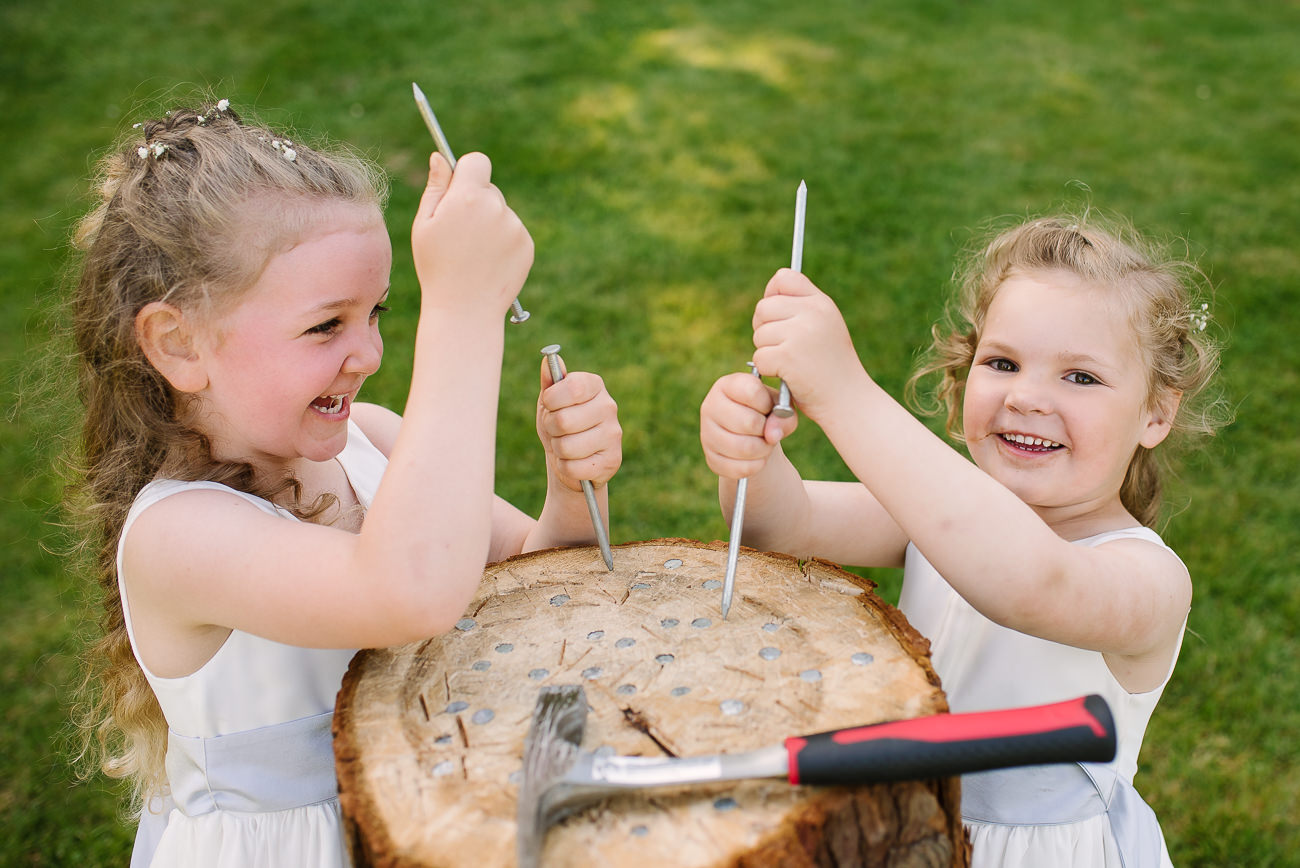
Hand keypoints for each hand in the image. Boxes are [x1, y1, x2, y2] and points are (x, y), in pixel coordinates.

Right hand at [410, 152, 533, 321]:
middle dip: (475, 201)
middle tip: (460, 233)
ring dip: (489, 224)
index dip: (467, 171)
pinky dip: (502, 242)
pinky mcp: (527, 245)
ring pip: (501, 212)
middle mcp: (496, 208)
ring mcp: (515, 227)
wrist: (465, 309)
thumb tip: (439, 157)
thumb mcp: (424, 225)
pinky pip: (513, 232)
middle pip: (489, 188)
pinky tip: (488, 262)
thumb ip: (435, 187)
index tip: (460, 186)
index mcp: (468, 197)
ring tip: (473, 253)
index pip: (478, 162)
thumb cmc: (437, 267)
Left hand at [535, 360, 621, 490]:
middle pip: (564, 420)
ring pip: (567, 446)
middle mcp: (609, 407)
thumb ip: (550, 382)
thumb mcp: (550, 402)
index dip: (552, 400)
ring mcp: (614, 435)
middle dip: (551, 428)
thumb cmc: (559, 426)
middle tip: (556, 430)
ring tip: (565, 446)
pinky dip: (565, 467)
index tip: (549, 405)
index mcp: (594, 385)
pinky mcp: (613, 461)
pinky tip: (574, 462)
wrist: (571, 461)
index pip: (572, 387)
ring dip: (557, 449)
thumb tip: (548, 359)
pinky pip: (573, 467)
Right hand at [700, 371, 797, 479]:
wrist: (753, 435)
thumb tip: (771, 434)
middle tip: (769, 430)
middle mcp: (711, 406)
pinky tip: (758, 458)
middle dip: (767, 430)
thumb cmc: (767, 413)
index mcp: (727, 385)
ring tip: (766, 444)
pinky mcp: (710, 457)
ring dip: (764, 450)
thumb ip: (785, 414)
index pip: (751, 391)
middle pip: (748, 422)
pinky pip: (739, 468)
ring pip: (744, 448)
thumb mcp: (781, 406)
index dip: (767, 404)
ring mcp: (706, 433)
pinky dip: (756, 466)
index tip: (768, 408)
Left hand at [752, 269, 867, 421]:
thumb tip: (769, 295)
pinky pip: (759, 357)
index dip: (772, 294)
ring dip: (767, 351)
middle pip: (764, 307)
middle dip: (764, 328)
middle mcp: (812, 313)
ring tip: (790, 363)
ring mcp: (800, 334)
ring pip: (759, 334)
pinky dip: (767, 370)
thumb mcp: (825, 327)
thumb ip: (802, 309)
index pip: (784, 278)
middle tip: (779, 346)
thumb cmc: (831, 367)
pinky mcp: (788, 356)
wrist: (848, 400)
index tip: (775, 314)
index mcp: (821, 303)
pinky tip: (787, 376)